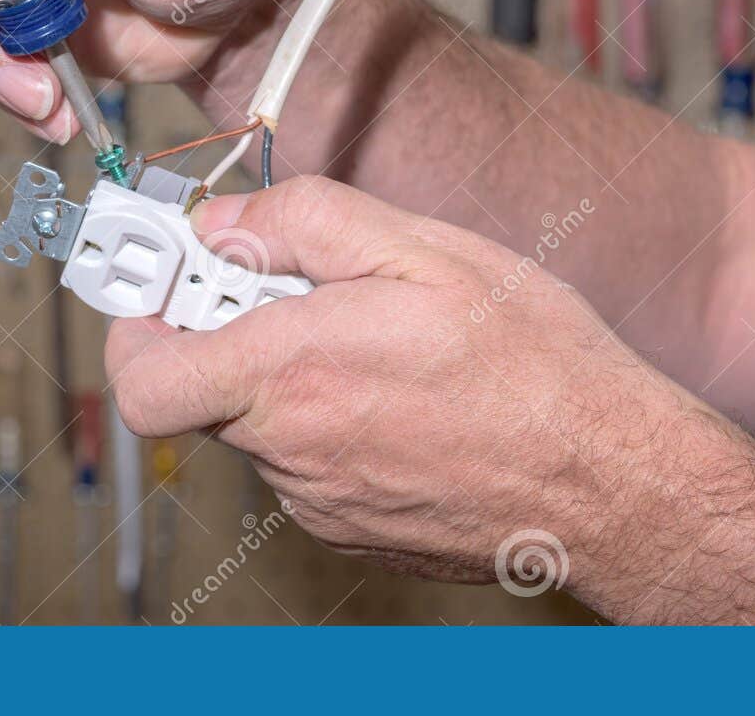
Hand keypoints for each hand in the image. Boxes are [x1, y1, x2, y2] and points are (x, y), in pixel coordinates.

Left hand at [105, 177, 754, 623]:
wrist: (616, 484)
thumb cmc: (538, 363)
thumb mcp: (429, 251)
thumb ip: (308, 224)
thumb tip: (222, 222)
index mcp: (294, 374)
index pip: (142, 375)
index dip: (139, 322)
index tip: (169, 278)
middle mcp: (292, 451)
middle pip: (204, 389)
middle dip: (232, 331)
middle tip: (303, 290)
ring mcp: (320, 502)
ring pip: (263, 424)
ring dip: (292, 377)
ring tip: (385, 344)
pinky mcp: (354, 533)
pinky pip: (310, 465)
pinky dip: (331, 424)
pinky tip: (408, 399)